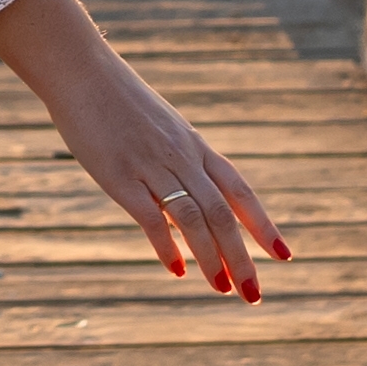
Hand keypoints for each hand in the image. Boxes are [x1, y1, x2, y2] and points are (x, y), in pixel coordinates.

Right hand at [0, 0, 288, 298]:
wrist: (82, 71)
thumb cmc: (118, 102)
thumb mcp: (160, 130)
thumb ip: (177, 164)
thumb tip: (184, 206)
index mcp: (195, 146)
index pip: (240, 191)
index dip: (264, 225)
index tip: (284, 256)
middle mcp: (182, 157)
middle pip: (223, 214)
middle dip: (242, 257)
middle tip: (254, 294)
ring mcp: (152, 166)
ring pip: (195, 218)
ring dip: (212, 258)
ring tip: (222, 289)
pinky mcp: (120, 176)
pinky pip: (151, 217)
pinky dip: (166, 246)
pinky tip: (176, 270)